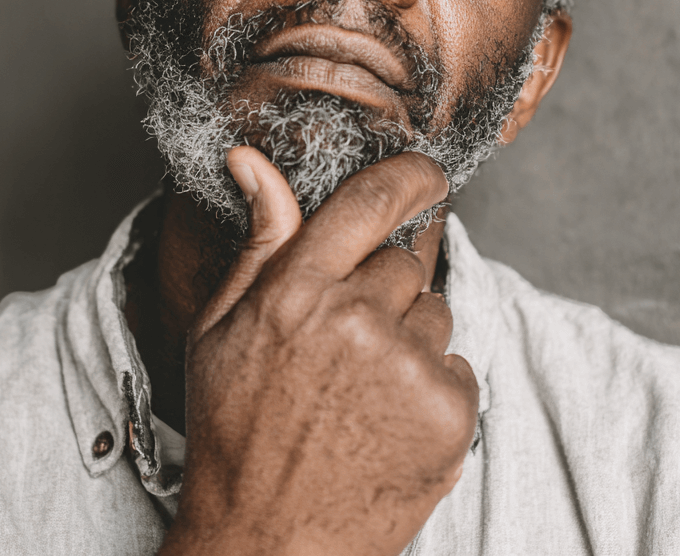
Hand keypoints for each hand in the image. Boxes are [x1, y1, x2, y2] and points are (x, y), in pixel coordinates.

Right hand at [159, 148, 478, 555]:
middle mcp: (357, 319)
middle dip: (381, 292)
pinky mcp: (450, 413)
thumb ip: (257, 239)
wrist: (266, 543)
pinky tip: (387, 420)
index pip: (371, 200)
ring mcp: (408, 367)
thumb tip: (252, 161)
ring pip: (434, 315)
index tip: (426, 172)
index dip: (408, 174)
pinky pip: (458, 365)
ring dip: (408, 341)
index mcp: (297, 289)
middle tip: (344, 345)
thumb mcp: (221, 329)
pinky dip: (431, 387)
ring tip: (360, 392)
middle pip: (404, 263)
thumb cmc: (234, 433)